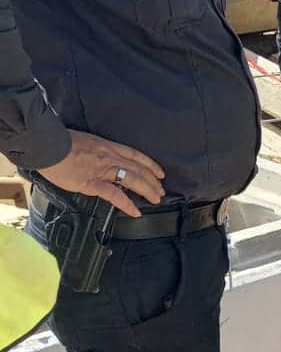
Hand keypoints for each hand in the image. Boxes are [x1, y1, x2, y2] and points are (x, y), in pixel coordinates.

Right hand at [36, 130, 165, 217]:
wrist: (47, 144)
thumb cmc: (61, 141)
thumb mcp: (86, 141)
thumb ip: (96, 150)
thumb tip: (99, 158)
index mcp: (107, 146)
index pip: (135, 155)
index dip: (150, 164)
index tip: (160, 172)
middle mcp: (109, 157)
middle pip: (138, 169)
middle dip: (153, 181)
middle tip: (161, 191)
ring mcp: (102, 170)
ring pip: (132, 180)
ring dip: (147, 190)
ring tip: (156, 199)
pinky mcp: (91, 183)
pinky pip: (114, 195)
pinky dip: (127, 204)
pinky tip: (135, 211)